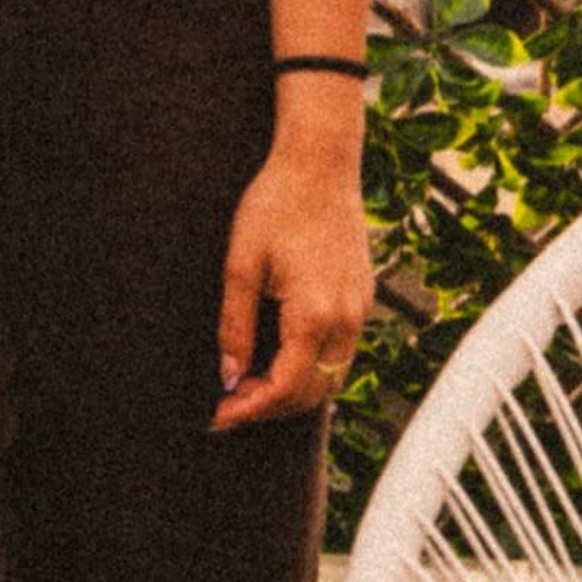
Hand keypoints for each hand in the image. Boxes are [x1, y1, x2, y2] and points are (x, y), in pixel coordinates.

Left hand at [212, 140, 368, 428]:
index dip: (249, 410)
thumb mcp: (241, 265)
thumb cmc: (275, 204)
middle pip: (313, 393)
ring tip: (247, 385)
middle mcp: (347, 319)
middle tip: (227, 406)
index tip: (218, 418)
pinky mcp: (363, 298)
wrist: (319, 164)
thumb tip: (228, 376)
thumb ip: (235, 326)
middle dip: (269, 408)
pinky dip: (311, 367)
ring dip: (292, 390)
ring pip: (332, 377)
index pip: (285, 389)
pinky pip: (341, 352)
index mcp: (314, 314)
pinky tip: (279, 356)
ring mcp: (361, 310)